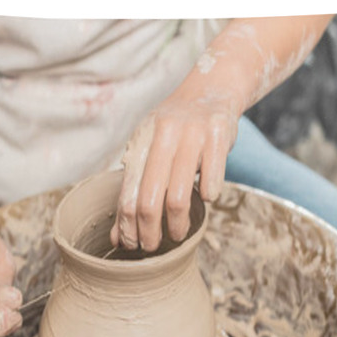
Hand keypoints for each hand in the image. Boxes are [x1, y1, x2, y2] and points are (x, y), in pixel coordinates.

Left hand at [111, 91, 238, 251]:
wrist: (212, 88)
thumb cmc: (176, 131)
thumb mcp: (149, 152)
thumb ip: (135, 190)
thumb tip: (118, 238)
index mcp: (141, 142)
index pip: (127, 194)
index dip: (127, 227)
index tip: (132, 246)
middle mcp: (162, 135)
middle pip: (148, 201)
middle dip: (149, 233)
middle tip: (153, 248)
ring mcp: (191, 134)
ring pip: (178, 197)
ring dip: (178, 225)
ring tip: (178, 234)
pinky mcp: (218, 134)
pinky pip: (212, 180)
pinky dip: (209, 196)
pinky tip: (206, 198)